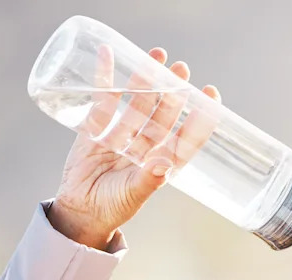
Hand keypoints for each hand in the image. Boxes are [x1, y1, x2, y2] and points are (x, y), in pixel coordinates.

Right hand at [48, 46, 221, 249]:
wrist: (78, 211)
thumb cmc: (112, 208)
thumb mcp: (132, 196)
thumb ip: (147, 181)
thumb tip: (163, 167)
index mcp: (162, 162)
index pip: (187, 136)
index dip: (201, 117)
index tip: (212, 94)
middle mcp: (146, 146)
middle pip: (164, 113)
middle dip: (173, 92)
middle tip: (182, 69)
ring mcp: (122, 135)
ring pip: (138, 103)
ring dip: (146, 80)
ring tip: (156, 56)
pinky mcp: (96, 129)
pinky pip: (103, 100)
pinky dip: (105, 79)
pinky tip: (108, 55)